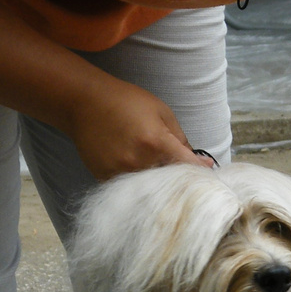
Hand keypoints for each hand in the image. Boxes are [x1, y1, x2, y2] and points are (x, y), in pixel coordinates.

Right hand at [65, 80, 215, 180]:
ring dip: (161, 185)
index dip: (202, 173)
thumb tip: (201, 163)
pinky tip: (141, 173)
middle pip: (171, 184)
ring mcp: (121, 172)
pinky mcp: (105, 177)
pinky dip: (140, 185)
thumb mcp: (161, 112)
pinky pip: (130, 189)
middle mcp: (139, 162)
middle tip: (187, 177)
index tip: (207, 174)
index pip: (189, 168)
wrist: (83, 101)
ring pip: (151, 189)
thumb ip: (182, 139)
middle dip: (182, 181)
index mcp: (157, 143)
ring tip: (161, 173)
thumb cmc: (126, 101)